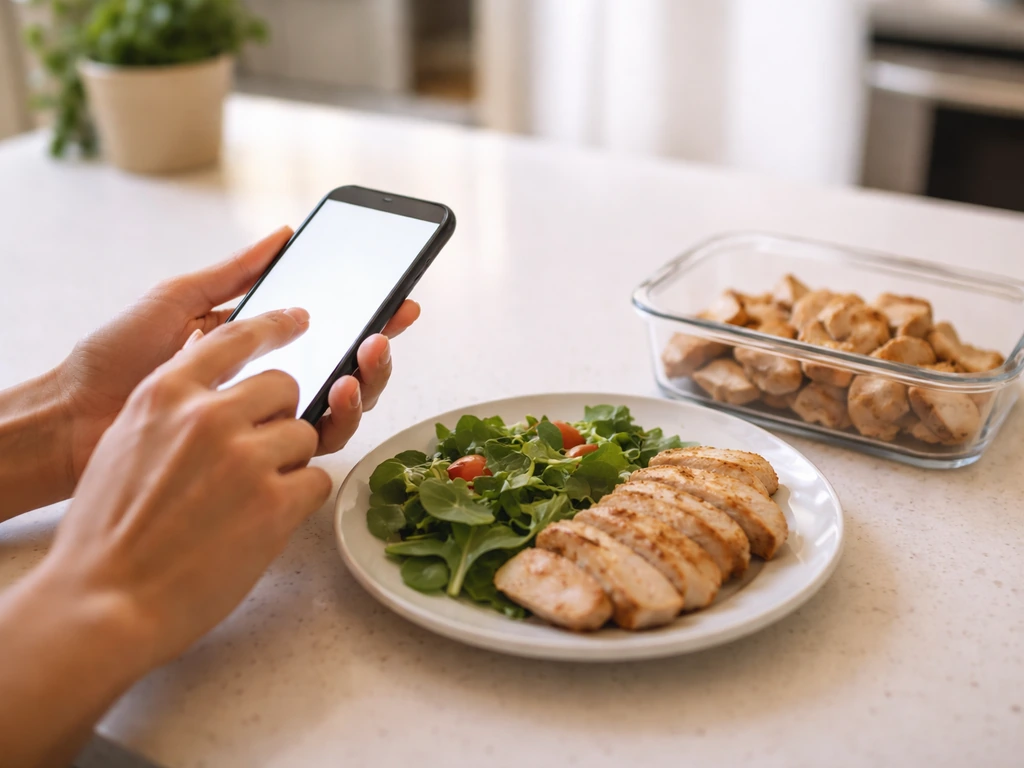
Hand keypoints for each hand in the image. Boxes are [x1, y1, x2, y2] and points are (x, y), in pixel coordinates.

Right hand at [45, 309, 332, 668]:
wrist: (102, 602)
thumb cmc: (107, 533)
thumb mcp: (125, 445)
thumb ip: (171, 410)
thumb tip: (211, 394)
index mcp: (165, 394)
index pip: (233, 339)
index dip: (272, 328)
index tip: (297, 321)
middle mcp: (208, 416)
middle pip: (283, 387)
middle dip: (280, 417)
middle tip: (259, 453)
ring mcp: (245, 457)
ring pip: (306, 434)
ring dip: (290, 463)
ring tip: (251, 498)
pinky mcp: (274, 503)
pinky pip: (318, 481)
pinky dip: (300, 500)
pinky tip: (265, 521)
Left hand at [56, 226, 419, 484]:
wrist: (73, 418)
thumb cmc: (116, 358)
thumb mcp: (177, 299)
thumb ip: (234, 273)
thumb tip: (285, 234)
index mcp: (253, 345)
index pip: (326, 330)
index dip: (367, 318)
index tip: (400, 303)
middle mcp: (267, 384)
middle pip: (344, 371)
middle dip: (374, 352)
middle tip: (379, 335)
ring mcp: (264, 423)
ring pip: (338, 407)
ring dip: (361, 384)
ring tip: (359, 363)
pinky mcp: (257, 461)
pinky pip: (312, 442)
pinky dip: (335, 419)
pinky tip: (336, 395)